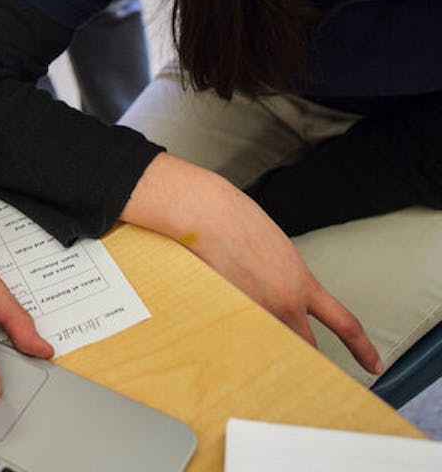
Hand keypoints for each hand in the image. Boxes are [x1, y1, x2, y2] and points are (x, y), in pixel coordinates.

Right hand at [127, 155, 381, 372]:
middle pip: (305, 346)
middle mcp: (284, 303)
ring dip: (260, 339)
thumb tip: (277, 294)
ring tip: (237, 311)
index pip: (345, 324)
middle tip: (299, 365)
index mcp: (301, 283)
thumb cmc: (234, 220)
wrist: (204, 213)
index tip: (374, 365)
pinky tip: (216, 313)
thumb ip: (285, 277)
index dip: (363, 348)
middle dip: (303, 356)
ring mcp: (254, 312)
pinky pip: (236, 335)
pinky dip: (231, 329)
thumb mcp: (276, 249)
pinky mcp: (226, 315)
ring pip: (268, 343)